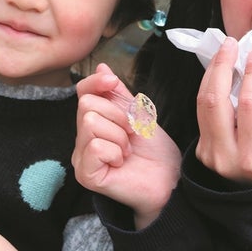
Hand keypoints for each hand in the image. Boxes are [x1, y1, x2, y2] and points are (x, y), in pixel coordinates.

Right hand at [73, 64, 179, 223]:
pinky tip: (122, 163)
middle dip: (118, 115)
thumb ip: (118, 94)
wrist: (170, 182)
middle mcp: (82, 140)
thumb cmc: (155, 153)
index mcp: (93, 124)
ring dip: (119, 136)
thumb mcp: (138, 115)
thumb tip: (102, 68)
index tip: (112, 80)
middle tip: (132, 134)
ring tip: (128, 150)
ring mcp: (81, 158)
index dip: (95, 83)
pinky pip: (95, 146)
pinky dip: (116, 151)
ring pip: (90, 123)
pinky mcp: (85, 174)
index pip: (82, 93)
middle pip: (87, 105)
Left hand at [192, 38, 251, 187]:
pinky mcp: (200, 148)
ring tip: (224, 51)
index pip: (249, 107)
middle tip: (232, 44)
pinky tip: (218, 71)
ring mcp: (209, 152)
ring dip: (212, 73)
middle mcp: (226, 155)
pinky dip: (209, 86)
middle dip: (222, 67)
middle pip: (215, 101)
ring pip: (202, 103)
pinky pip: (200, 110)